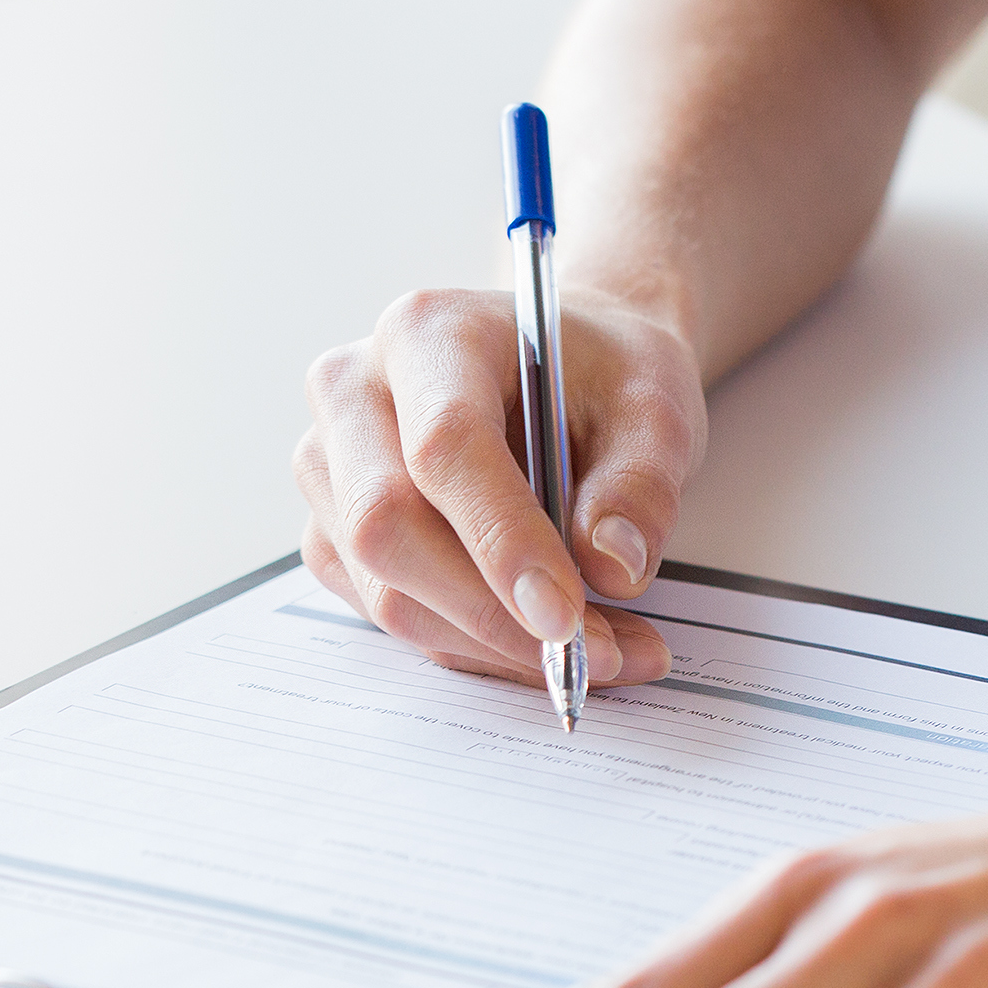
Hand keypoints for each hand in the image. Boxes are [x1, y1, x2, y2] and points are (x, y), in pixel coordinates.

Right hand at [295, 287, 707, 682]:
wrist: (568, 368)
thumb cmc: (601, 374)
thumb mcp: (656, 405)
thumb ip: (642, 482)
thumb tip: (611, 569)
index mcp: (429, 333)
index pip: (444, 447)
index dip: (501, 540)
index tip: (567, 617)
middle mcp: (355, 391)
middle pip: (386, 526)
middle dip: (494, 614)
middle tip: (598, 654)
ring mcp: (331, 465)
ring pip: (384, 587)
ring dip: (491, 643)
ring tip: (602, 652)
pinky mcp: (335, 529)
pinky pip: (388, 611)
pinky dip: (472, 645)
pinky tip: (543, 641)